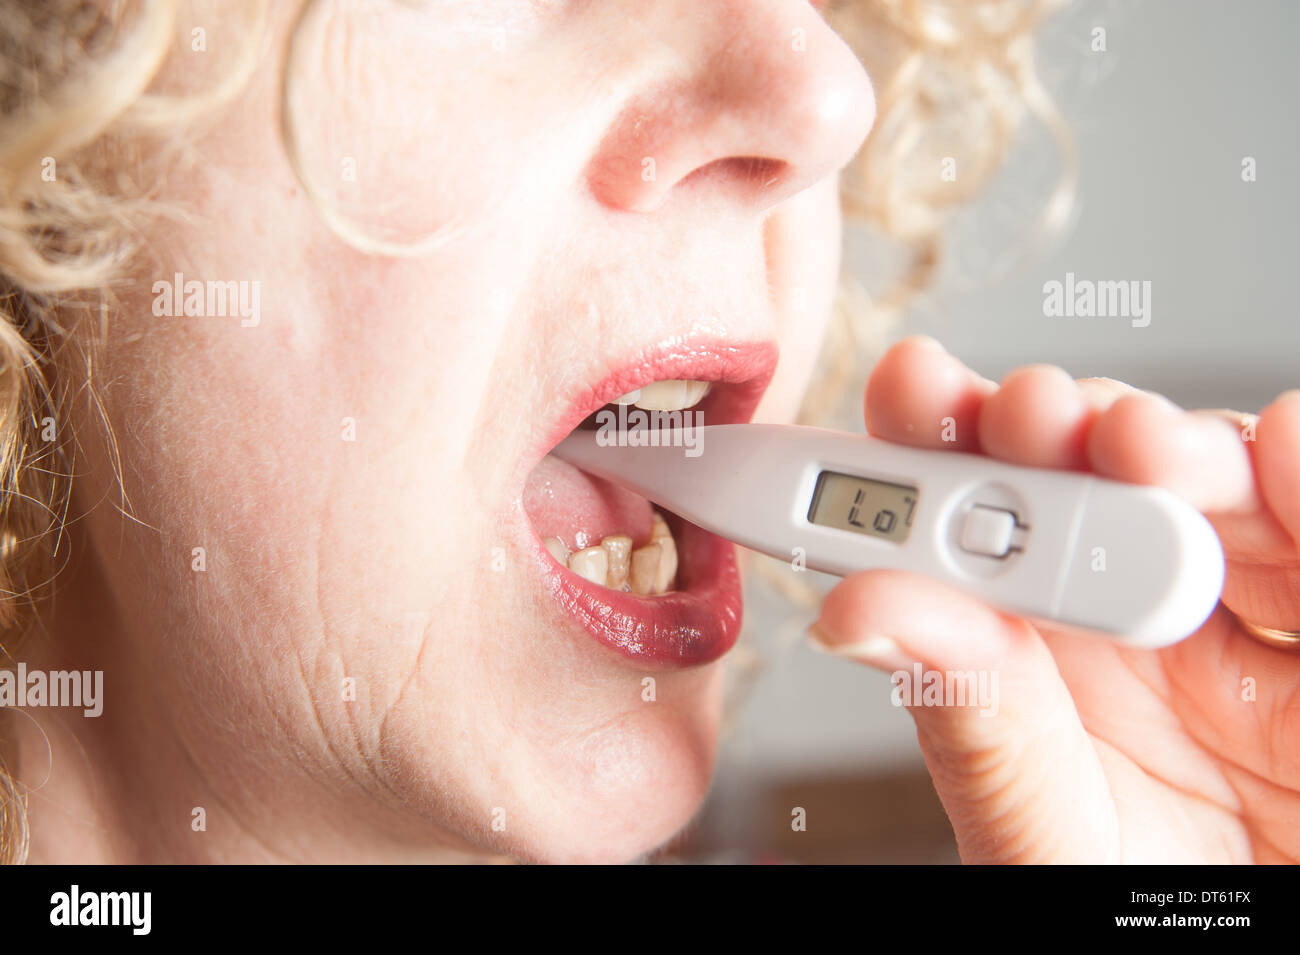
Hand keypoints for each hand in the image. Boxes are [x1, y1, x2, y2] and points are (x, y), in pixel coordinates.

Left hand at [808, 336, 1299, 862]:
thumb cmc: (1148, 906)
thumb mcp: (1048, 837)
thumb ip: (972, 724)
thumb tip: (858, 607)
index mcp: (1039, 659)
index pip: (976, 527)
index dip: (937, 446)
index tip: (908, 390)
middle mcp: (1135, 619)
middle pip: (1090, 475)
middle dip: (1051, 425)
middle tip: (1024, 411)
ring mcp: (1250, 613)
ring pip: (1215, 481)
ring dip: (1174, 443)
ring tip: (1137, 444)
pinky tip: (1281, 448)